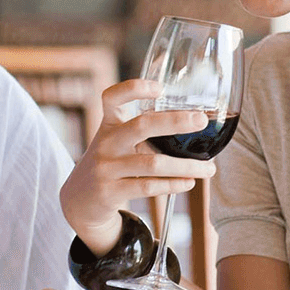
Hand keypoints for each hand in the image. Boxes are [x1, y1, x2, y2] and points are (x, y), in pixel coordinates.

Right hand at [60, 79, 216, 254]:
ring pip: (153, 163)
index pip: (112, 97)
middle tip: (201, 120)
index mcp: (108, 125)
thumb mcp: (115, 142)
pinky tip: (189, 183)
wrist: (80, 201)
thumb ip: (141, 131)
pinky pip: (148, 187)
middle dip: (175, 121)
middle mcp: (106, 143)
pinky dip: (173, 185)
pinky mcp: (110, 192)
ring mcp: (106, 168)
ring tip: (209, 169)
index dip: (134, 88)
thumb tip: (191, 122)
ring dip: (186, 166)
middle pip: (141, 125)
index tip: (160, 88)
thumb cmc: (110, 164)